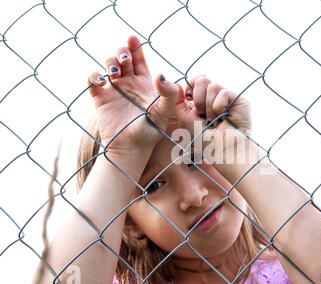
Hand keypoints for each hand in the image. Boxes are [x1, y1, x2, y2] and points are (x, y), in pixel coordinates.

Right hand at [88, 35, 183, 158]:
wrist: (130, 149)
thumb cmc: (150, 133)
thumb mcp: (164, 113)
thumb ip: (168, 94)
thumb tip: (161, 75)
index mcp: (145, 84)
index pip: (140, 60)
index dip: (136, 46)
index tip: (133, 38)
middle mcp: (129, 84)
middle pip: (123, 58)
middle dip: (123, 52)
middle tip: (126, 60)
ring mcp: (114, 90)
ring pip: (108, 65)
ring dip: (110, 62)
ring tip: (115, 74)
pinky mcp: (100, 98)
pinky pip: (93, 80)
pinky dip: (94, 75)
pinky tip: (101, 81)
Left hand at [172, 75, 251, 164]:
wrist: (221, 151)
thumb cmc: (204, 140)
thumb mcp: (185, 119)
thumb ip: (177, 102)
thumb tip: (173, 83)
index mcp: (205, 98)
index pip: (197, 79)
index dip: (190, 86)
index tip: (189, 99)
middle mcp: (218, 96)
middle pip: (202, 79)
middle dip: (198, 99)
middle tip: (203, 116)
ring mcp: (230, 98)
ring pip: (212, 86)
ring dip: (208, 108)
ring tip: (214, 121)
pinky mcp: (240, 101)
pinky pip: (223, 93)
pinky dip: (218, 108)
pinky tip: (223, 119)